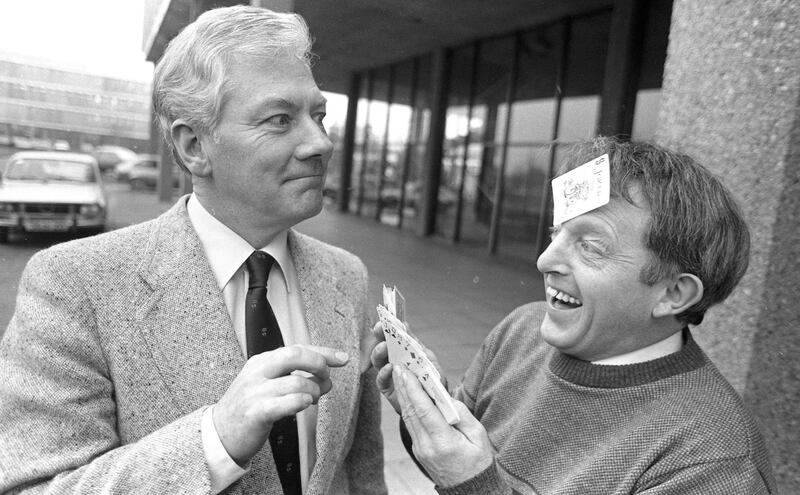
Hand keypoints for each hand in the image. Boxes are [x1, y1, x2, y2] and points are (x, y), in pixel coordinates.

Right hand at [213, 344, 348, 464]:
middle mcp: (258, 372)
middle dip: (319, 364)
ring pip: (297, 381)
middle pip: (295, 354)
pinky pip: (287, 402)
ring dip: (314, 391)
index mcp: (262, 361)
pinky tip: (303, 405)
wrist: (220, 434)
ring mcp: (255, 391)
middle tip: (327, 378)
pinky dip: (302, 402)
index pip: (297, 347)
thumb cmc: (249, 409)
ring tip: (312, 399)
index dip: (323, 352)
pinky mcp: (256, 412)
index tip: (342, 358)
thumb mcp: (268, 385)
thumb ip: (295, 377)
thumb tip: (327, 376)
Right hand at [369, 321, 446, 414]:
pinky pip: (380, 378)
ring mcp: (390, 373)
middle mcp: (395, 359)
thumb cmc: (434, 382)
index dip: (390, 325)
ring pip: (378, 359)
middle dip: (380, 334)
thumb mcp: (431, 362)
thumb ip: (419, 348)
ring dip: (379, 352)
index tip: (387, 318)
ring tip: (385, 348)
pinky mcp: (387, 387)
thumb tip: (407, 328)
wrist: (435, 406)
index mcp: (406, 350)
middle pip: (383, 343)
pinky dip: (384, 372)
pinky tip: (390, 368)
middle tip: (380, 329)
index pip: (396, 335)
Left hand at [394, 365, 493, 487]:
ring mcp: (420, 449)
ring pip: (407, 417)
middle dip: (403, 387)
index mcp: (444, 442)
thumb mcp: (478, 436)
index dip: (413, 389)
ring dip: (403, 395)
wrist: (470, 490)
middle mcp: (427, 446)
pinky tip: (407, 394)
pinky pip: (410, 425)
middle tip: (398, 366)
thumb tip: (446, 396)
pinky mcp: (419, 450)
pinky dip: (408, 407)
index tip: (406, 372)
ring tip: (399, 375)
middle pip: (411, 411)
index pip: (424, 410)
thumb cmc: (478, 463)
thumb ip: (462, 414)